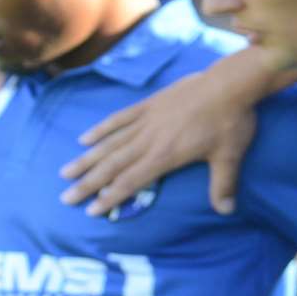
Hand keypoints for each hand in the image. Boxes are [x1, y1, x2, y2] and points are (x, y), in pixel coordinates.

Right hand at [60, 68, 257, 215]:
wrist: (230, 84)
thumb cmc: (231, 122)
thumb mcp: (230, 157)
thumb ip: (224, 185)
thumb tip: (226, 211)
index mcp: (165, 156)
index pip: (130, 181)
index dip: (110, 197)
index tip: (92, 210)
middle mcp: (149, 139)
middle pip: (112, 165)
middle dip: (88, 183)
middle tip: (66, 197)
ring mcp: (147, 120)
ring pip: (110, 143)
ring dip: (87, 159)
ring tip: (66, 172)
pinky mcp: (149, 104)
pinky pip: (119, 118)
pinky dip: (101, 129)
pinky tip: (85, 138)